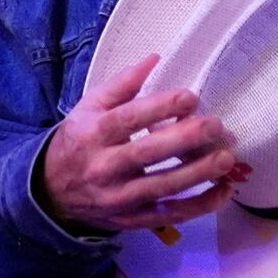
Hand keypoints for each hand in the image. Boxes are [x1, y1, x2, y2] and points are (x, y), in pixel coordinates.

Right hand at [39, 55, 239, 233]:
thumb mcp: (88, 108)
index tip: (190, 97)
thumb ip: (121, 84)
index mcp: (94, 133)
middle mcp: (104, 167)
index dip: (161, 107)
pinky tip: (224, 190)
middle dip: (185, 139)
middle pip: (147, 153)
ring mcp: (118, 198)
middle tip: (216, 126)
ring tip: (227, 158)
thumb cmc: (79, 142)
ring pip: (162, 187)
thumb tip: (154, 58)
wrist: (50, 193)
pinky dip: (200, 206)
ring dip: (198, 174)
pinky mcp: (132, 220)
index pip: (129, 119)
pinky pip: (169, 215)